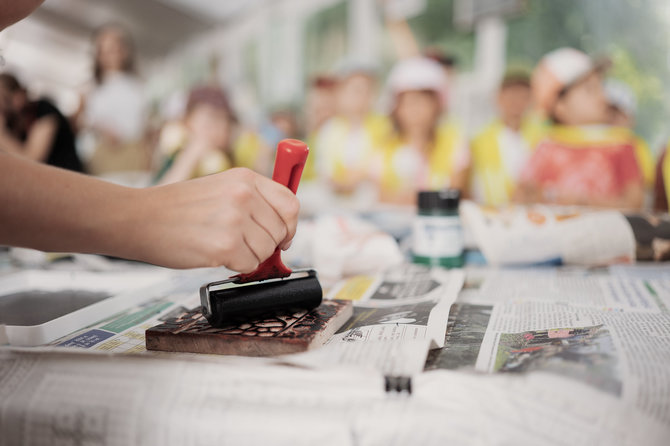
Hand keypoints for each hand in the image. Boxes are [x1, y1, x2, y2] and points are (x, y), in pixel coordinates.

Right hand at [126, 168, 299, 270]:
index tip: (282, 236)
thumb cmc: (177, 208)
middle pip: (282, 231)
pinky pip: (249, 265)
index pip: (291, 204)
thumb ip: (253, 200)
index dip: (290, 225)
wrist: (139, 218)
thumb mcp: (220, 188)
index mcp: (245, 178)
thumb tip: (284, 226)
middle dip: (267, 245)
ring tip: (222, 245)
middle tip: (242, 244)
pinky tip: (214, 253)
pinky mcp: (225, 245)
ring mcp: (235, 219)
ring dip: (249, 256)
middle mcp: (244, 195)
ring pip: (267, 251)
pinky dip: (235, 266)